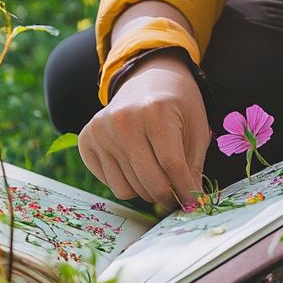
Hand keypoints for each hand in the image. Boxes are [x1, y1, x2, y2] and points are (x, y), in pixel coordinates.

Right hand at [78, 52, 209, 210]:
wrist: (148, 78)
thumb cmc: (177, 105)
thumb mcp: (196, 129)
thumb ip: (193, 167)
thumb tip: (192, 203)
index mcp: (155, 111)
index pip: (172, 166)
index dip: (185, 191)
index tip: (193, 204)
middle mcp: (123, 120)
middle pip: (149, 181)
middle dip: (167, 196)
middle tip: (176, 196)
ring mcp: (101, 130)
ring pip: (127, 189)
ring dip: (147, 191)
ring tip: (156, 173)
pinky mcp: (86, 139)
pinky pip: (110, 183)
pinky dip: (127, 183)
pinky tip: (136, 164)